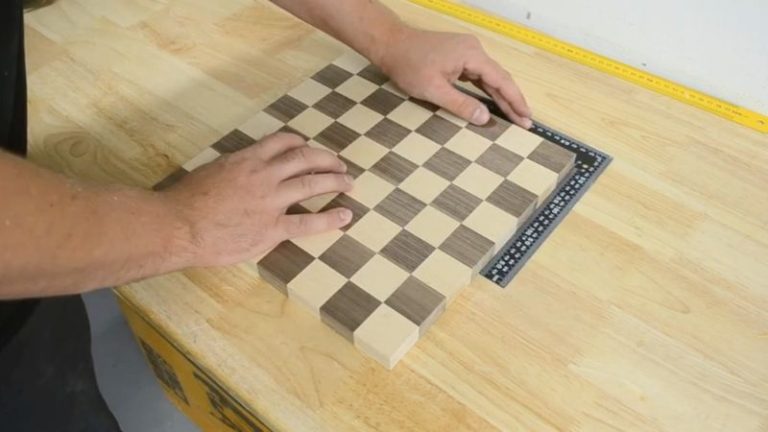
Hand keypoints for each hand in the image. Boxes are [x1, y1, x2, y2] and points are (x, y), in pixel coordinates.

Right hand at [162, 133, 352, 266]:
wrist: (179, 226)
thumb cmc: (187, 200)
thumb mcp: (212, 170)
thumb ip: (235, 168)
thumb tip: (245, 168)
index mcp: (247, 159)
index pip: (282, 142)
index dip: (301, 143)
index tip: (309, 147)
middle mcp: (264, 175)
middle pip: (305, 159)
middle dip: (327, 160)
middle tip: (340, 165)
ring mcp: (270, 201)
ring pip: (312, 184)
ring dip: (334, 181)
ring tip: (348, 183)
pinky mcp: (271, 229)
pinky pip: (308, 223)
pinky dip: (330, 218)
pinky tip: (344, 216)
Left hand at [378, 27, 531, 127]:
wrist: (391, 44)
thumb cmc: (409, 65)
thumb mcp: (434, 90)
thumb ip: (461, 105)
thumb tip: (485, 118)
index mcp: (472, 55)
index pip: (501, 81)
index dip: (515, 101)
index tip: (527, 117)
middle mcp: (474, 50)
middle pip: (499, 79)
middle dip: (512, 101)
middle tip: (526, 122)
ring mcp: (467, 52)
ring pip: (490, 78)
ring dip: (501, 97)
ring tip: (514, 116)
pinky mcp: (459, 56)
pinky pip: (478, 75)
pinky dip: (487, 90)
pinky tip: (493, 102)